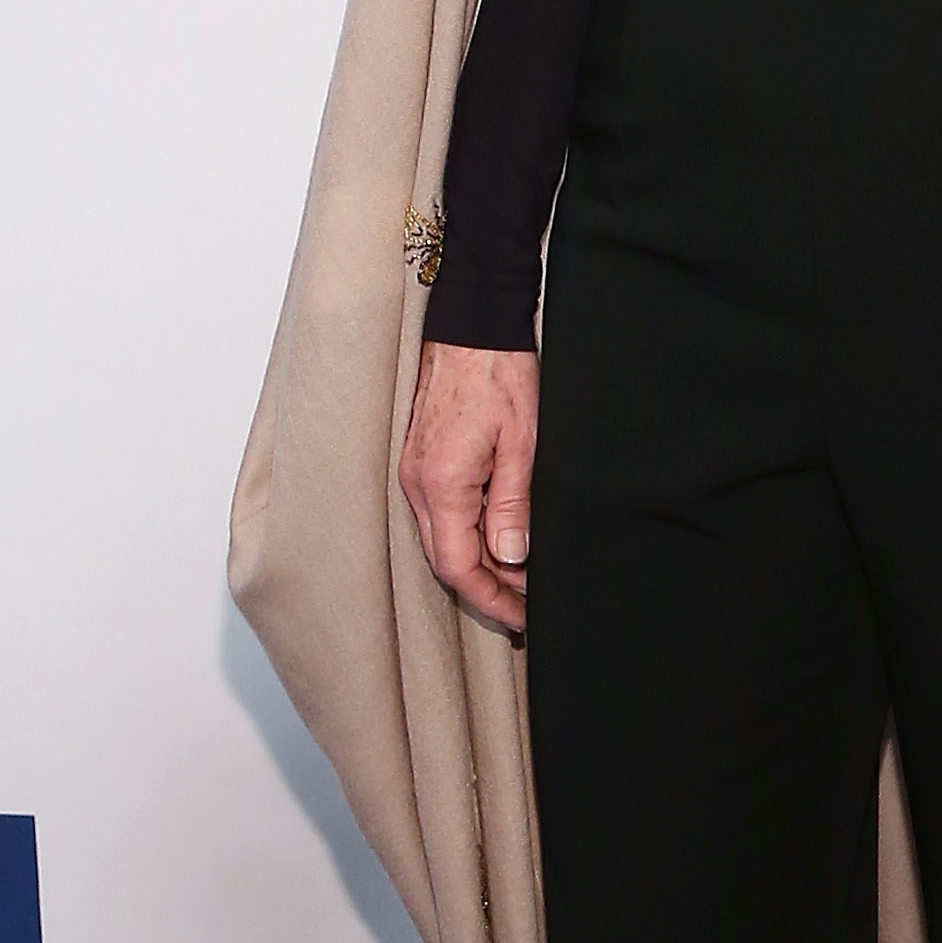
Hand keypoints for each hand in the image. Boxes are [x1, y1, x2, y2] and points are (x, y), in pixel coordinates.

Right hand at [398, 342, 538, 637]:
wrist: (471, 326)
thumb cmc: (499, 373)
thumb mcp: (522, 443)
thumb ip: (513, 506)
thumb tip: (512, 558)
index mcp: (442, 484)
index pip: (459, 567)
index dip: (492, 599)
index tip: (523, 616)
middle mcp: (418, 484)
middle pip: (446, 561)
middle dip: (487, 589)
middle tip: (527, 604)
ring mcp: (414, 473)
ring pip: (441, 540)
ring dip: (478, 564)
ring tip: (520, 576)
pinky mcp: (420, 462)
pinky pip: (439, 516)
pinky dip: (467, 537)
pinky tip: (497, 538)